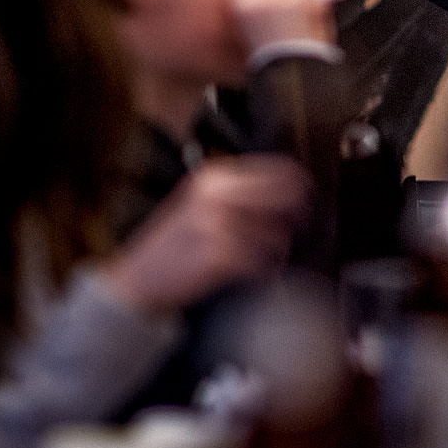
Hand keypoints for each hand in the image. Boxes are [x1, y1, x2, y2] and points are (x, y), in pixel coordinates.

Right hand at [103, 155, 307, 312]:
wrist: (139, 278)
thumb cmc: (173, 242)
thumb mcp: (197, 202)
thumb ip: (235, 191)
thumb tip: (287, 187)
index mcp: (214, 178)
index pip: (277, 170)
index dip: (300, 182)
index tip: (309, 193)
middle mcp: (217, 197)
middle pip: (285, 197)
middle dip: (299, 213)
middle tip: (301, 224)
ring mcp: (219, 226)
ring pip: (278, 234)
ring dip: (281, 247)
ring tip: (270, 255)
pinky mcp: (221, 256)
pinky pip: (263, 262)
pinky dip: (268, 269)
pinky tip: (262, 271)